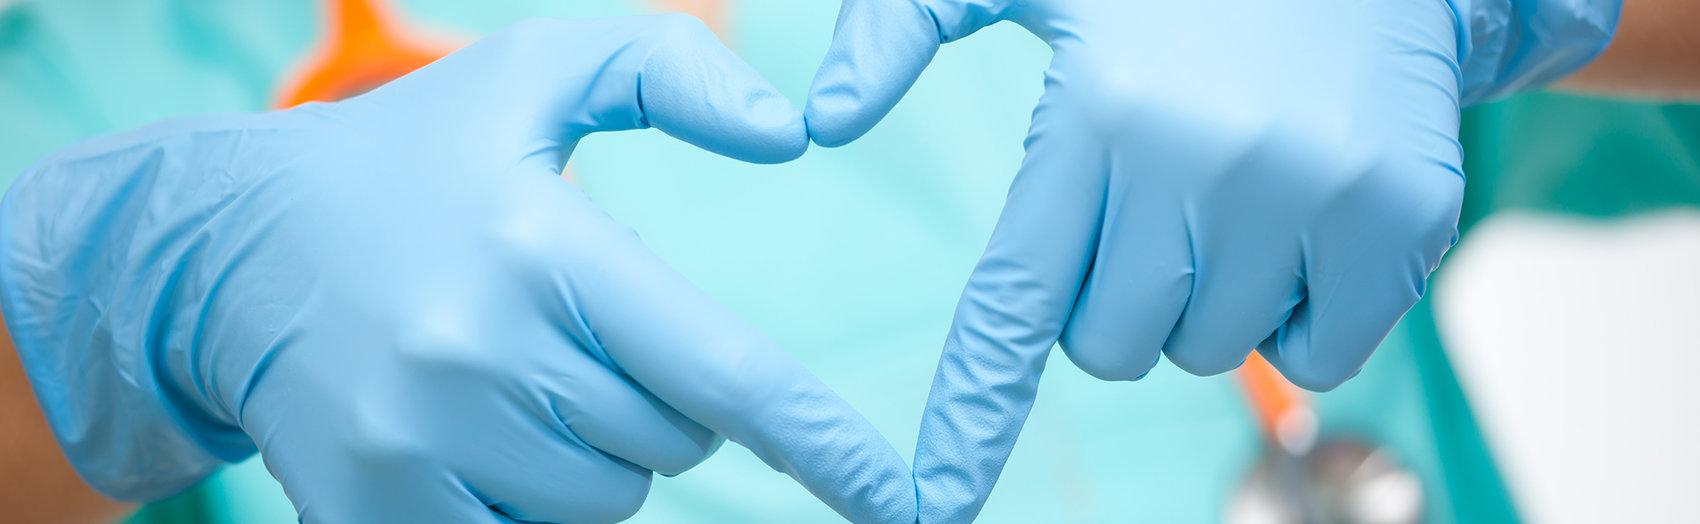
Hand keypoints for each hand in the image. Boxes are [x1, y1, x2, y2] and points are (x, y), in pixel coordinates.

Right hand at [2, 15, 914, 522]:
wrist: (233, 248)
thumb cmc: (417, 156)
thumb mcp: (539, 72)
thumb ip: (672, 70)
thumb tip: (793, 136)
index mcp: (538, 247)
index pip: (720, 372)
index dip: (821, 441)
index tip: (893, 493)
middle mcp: (477, 354)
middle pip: (671, 448)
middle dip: (660, 401)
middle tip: (578, 330)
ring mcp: (418, 446)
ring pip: (604, 503)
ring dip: (595, 453)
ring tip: (517, 373)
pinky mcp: (374, 508)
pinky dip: (528, 497)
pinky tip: (476, 428)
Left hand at [807, 0, 1612, 520]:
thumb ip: (901, 26)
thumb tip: (819, 123)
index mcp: (1098, 112)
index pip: (1017, 299)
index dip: (974, 408)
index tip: (937, 495)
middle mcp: (1203, 161)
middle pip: (1113, 346)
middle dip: (1113, 299)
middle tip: (1148, 202)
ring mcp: (1313, 195)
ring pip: (1207, 353)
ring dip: (1202, 300)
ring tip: (1229, 189)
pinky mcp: (1402, 218)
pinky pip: (1316, 355)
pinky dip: (1297, 313)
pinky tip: (1300, 218)